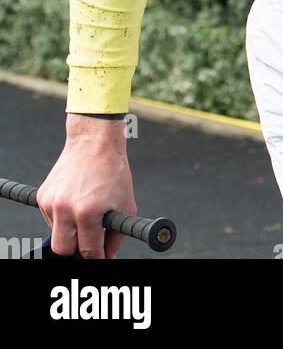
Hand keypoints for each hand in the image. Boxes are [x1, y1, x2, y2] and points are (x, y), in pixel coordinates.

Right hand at [37, 119, 135, 258]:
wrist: (94, 140)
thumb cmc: (113, 171)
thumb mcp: (125, 204)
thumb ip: (117, 235)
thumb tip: (108, 256)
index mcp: (88, 211)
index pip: (89, 250)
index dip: (97, 257)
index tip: (101, 256)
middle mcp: (65, 208)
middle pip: (63, 250)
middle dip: (77, 249)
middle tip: (89, 240)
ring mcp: (51, 201)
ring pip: (55, 234)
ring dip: (69, 231)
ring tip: (85, 211)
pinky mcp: (42, 195)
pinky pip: (50, 219)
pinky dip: (62, 218)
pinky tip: (75, 202)